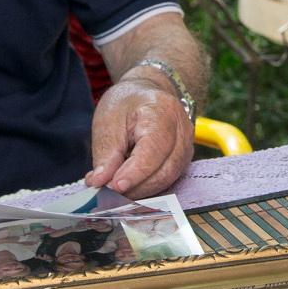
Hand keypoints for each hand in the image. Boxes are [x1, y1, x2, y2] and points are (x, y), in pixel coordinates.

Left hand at [88, 75, 194, 197]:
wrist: (145, 96)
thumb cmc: (126, 105)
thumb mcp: (108, 122)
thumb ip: (105, 156)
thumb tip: (100, 183)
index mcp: (162, 112)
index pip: (153, 149)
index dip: (135, 172)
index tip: (114, 186)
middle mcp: (182, 130)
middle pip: (164, 170)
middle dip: (136, 186)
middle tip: (108, 192)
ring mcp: (187, 145)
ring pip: (167, 179)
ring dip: (140, 190)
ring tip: (114, 188)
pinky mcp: (183, 159)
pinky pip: (167, 179)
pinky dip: (145, 187)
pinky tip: (127, 184)